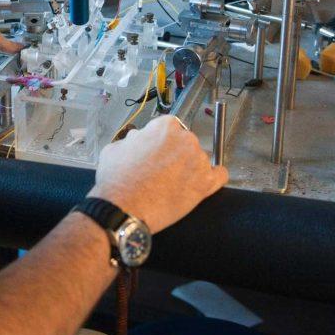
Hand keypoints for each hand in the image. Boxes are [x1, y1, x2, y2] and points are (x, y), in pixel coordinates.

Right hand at [90, 115, 227, 232]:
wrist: (123, 208)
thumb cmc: (117, 180)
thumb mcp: (115, 147)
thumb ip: (133, 139)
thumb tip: (138, 140)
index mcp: (165, 127)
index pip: (170, 129)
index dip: (161, 142)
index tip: (157, 152)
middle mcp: (186, 139)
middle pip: (185, 143)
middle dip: (175, 155)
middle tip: (161, 171)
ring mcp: (199, 161)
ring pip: (199, 160)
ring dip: (189, 168)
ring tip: (172, 184)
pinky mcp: (206, 184)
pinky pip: (220, 175)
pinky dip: (213, 177)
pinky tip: (203, 182)